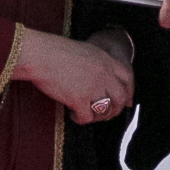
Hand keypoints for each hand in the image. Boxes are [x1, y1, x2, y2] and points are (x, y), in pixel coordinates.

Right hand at [14, 27, 133, 123]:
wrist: (40, 55)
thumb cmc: (54, 51)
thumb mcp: (84, 51)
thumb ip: (97, 63)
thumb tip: (101, 78)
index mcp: (105, 60)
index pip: (127, 78)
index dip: (129, 92)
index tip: (127, 101)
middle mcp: (103, 74)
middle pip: (120, 98)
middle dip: (116, 110)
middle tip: (106, 115)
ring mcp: (92, 87)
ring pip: (105, 110)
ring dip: (97, 116)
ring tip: (86, 113)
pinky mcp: (79, 99)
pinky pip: (87, 117)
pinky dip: (80, 119)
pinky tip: (72, 114)